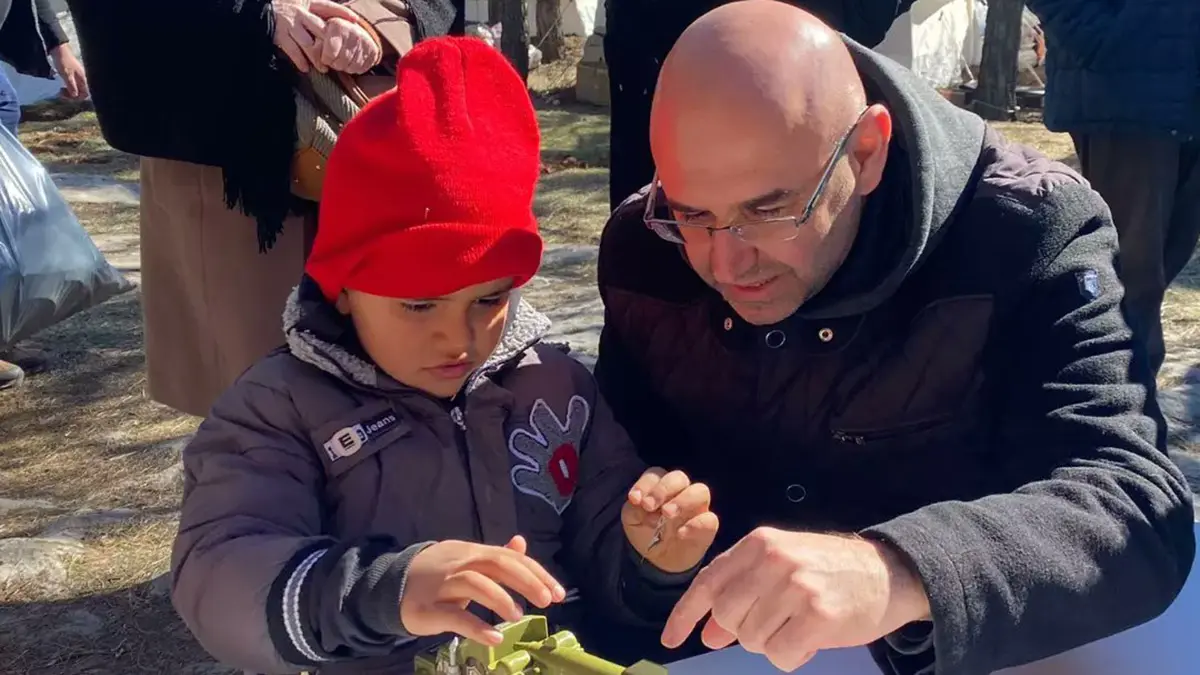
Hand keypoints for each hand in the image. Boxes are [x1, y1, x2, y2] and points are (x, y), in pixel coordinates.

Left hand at [49, 45, 87, 99]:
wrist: (58, 49)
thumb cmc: (63, 61)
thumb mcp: (66, 75)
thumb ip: (72, 86)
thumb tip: (75, 96)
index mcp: (83, 79)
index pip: (84, 94)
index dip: (76, 98)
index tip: (65, 96)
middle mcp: (82, 78)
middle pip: (80, 92)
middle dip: (71, 95)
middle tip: (61, 93)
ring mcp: (77, 76)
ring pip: (76, 88)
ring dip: (68, 91)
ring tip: (60, 90)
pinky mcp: (72, 73)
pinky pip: (72, 84)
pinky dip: (67, 86)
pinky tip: (61, 84)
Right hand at [272, 0, 360, 72]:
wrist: (258, 11)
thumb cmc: (284, 9)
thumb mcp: (301, 3)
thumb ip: (317, 10)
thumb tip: (344, 18)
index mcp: (306, 3)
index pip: (327, 6)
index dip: (341, 12)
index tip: (355, 21)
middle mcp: (299, 12)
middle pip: (320, 29)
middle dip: (331, 44)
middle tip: (339, 58)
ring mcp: (289, 23)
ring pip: (308, 43)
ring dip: (317, 58)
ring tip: (324, 68)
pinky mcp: (279, 34)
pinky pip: (292, 50)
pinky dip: (300, 61)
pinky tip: (306, 68)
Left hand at [314, 17, 381, 73]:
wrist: (355, 29)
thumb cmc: (333, 34)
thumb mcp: (321, 32)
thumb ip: (316, 44)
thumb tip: (318, 63)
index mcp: (338, 26)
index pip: (329, 54)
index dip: (326, 59)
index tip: (325, 57)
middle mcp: (353, 32)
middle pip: (340, 62)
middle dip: (335, 64)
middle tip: (334, 60)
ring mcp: (365, 42)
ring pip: (351, 67)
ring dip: (345, 67)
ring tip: (342, 59)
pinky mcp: (373, 51)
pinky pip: (361, 69)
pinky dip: (355, 68)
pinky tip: (352, 61)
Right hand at [400, 535, 567, 645]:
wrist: (391, 583)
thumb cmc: (437, 575)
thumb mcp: (467, 561)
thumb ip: (495, 556)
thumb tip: (521, 543)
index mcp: (473, 553)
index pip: (510, 558)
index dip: (537, 573)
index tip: (559, 592)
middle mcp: (459, 563)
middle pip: (496, 564)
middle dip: (526, 581)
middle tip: (548, 600)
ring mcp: (442, 584)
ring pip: (474, 583)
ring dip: (500, 598)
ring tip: (517, 615)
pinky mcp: (427, 608)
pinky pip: (453, 615)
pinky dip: (475, 626)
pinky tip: (493, 637)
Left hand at [623, 468, 718, 573]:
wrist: (660, 561)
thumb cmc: (647, 534)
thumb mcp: (632, 522)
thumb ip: (633, 509)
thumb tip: (640, 503)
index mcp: (661, 487)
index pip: (656, 474)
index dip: (645, 484)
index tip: (634, 500)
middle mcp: (681, 492)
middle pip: (679, 477)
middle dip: (663, 489)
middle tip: (649, 506)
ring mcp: (697, 507)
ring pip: (700, 491)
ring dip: (682, 500)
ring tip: (666, 514)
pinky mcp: (708, 526)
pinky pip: (710, 519)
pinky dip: (695, 524)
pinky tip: (680, 534)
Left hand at [661, 528, 930, 671]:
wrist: (889, 572)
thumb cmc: (829, 572)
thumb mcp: (780, 570)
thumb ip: (741, 594)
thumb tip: (707, 633)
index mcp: (758, 543)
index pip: (708, 582)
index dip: (685, 614)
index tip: (671, 640)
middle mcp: (773, 559)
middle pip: (728, 617)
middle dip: (744, 631)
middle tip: (776, 622)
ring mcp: (795, 586)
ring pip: (753, 640)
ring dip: (773, 642)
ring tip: (799, 624)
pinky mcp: (818, 615)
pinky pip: (780, 655)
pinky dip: (792, 655)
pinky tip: (811, 639)